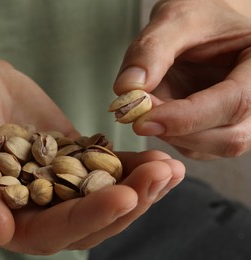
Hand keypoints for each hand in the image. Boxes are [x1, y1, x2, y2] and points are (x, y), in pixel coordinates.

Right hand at [0, 52, 183, 253]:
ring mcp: (50, 179)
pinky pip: (100, 164)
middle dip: (126, 202)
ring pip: (99, 195)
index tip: (123, 196)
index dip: (85, 218)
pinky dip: (128, 163)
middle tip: (162, 176)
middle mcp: (28, 205)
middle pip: (84, 219)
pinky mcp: (65, 153)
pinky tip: (155, 155)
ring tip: (169, 167)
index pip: (46, 232)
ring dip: (137, 186)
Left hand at [114, 0, 250, 158]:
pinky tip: (157, 112)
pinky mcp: (219, 130)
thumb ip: (150, 50)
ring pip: (210, 148)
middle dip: (176, 131)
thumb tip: (127, 90)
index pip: (235, 102)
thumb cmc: (199, 17)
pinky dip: (169, 136)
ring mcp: (242, 119)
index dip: (186, 117)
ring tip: (148, 104)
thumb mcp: (174, 19)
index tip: (143, 119)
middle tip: (137, 113)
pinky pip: (195, 147)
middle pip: (229, 137)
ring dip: (169, 135)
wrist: (204, 27)